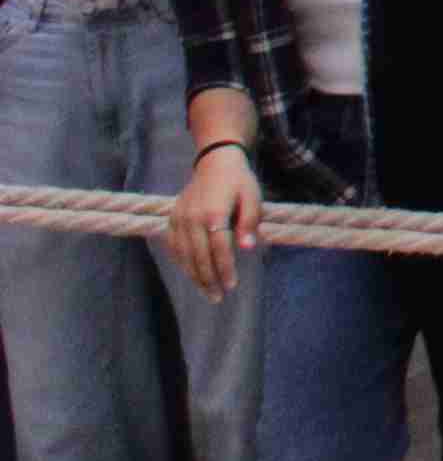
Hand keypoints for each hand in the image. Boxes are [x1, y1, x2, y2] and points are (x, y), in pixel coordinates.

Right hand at [167, 145, 260, 295]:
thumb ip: (249, 223)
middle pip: (199, 256)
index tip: (232, 285)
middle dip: (209, 279)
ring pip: (184, 255)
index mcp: (214, 212)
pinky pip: (174, 247)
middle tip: (218, 298)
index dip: (225, 269)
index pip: (218, 249)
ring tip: (207, 292)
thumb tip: (247, 248)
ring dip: (194, 276)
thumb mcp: (253, 197)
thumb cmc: (239, 181)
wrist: (215, 162)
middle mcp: (192, 218)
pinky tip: (192, 274)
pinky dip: (182, 263)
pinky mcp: (172, 219)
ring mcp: (179, 219)